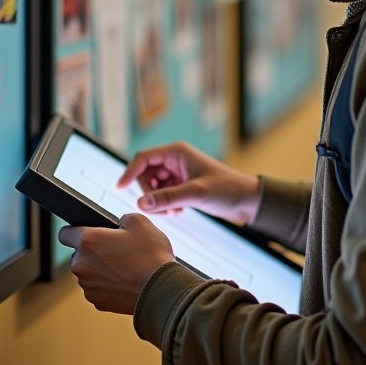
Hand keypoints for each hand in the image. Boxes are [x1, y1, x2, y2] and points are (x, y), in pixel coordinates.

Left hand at [59, 214, 173, 314]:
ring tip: (126, 266)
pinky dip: (108, 284)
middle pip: (79, 254)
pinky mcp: (98, 302)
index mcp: (88, 241)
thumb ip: (121, 218)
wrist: (161, 290)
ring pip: (89, 272)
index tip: (84, 232)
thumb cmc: (150, 256)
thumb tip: (119, 226)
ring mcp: (88, 286)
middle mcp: (81, 265)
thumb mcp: (139, 221)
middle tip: (117, 249)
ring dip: (101, 268)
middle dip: (94, 250)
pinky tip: (126, 280)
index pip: (65, 233)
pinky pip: (98, 288)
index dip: (75, 230)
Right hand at [117, 141, 260, 224]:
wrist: (246, 200)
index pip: (143, 158)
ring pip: (153, 186)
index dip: (129, 172)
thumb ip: (168, 198)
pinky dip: (166, 204)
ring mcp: (178, 173)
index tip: (119, 187)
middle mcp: (175, 160)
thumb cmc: (226, 189)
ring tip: (175, 211)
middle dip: (150, 193)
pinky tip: (179, 211)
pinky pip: (162, 194)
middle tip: (164, 208)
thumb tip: (141, 203)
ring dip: (159, 201)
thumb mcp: (196, 194)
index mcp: (177, 153)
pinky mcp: (181, 185)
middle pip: (145, 174)